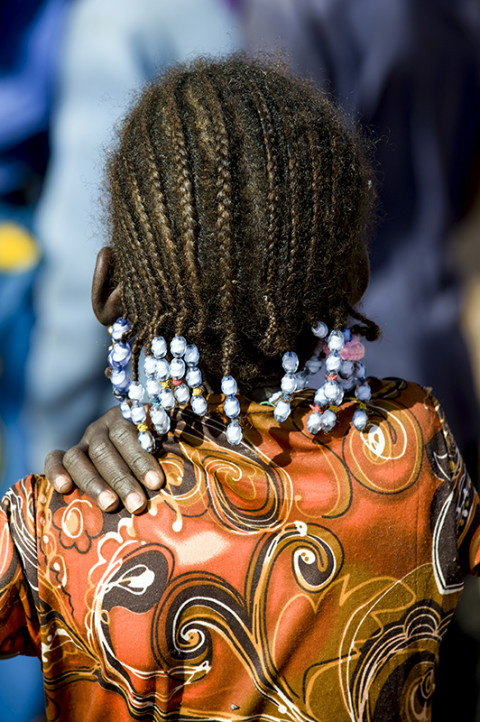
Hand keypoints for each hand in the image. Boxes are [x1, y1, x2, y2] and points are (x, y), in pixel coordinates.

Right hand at [45, 407, 163, 513]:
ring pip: (79, 457)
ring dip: (94, 483)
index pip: (129, 434)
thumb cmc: (160, 447)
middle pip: (105, 450)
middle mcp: (103, 427)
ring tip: (110, 505)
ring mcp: (84, 440)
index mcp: (127, 417)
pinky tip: (63, 489)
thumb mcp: (167, 439)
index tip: (156, 483)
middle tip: (137, 505)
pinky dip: (55, 471)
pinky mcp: (68, 455)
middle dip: (122, 479)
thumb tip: (188, 463)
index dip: (141, 459)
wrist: (136, 438)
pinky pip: (55, 459)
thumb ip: (172, 445)